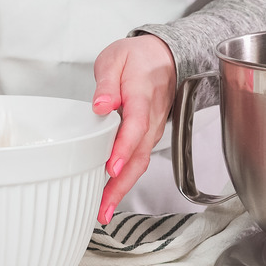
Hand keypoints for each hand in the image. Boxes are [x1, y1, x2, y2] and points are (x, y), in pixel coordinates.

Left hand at [92, 34, 176, 223]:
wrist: (163, 56)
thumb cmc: (136, 58)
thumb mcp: (115, 59)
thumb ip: (107, 83)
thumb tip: (101, 105)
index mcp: (143, 93)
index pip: (136, 124)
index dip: (124, 147)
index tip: (112, 168)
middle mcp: (152, 116)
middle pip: (140, 154)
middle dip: (122, 184)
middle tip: (103, 207)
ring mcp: (153, 128)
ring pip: (141, 161)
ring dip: (123, 187)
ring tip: (103, 210)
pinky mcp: (149, 136)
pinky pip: (140, 159)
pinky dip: (127, 179)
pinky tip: (110, 194)